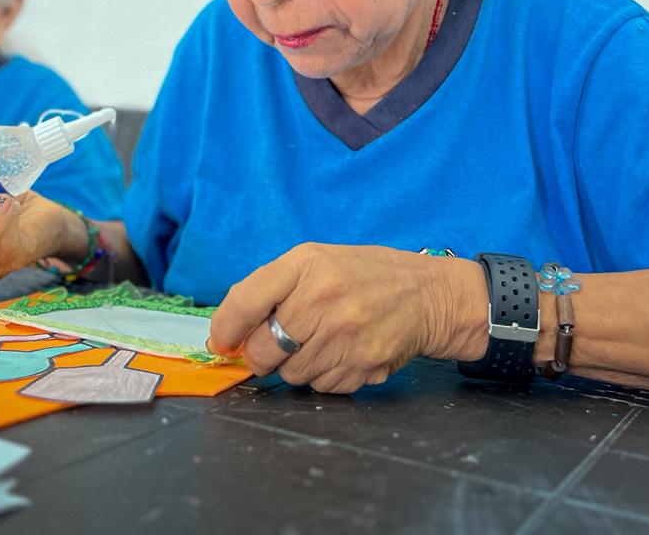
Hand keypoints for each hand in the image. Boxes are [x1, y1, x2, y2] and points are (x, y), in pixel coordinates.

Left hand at [207, 243, 487, 393]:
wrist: (427, 295)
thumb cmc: (364, 276)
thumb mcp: (317, 261)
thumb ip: (271, 288)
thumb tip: (228, 330)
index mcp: (306, 265)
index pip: (245, 302)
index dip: (225, 329)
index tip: (221, 342)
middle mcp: (323, 298)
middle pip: (261, 350)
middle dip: (261, 354)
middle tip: (277, 345)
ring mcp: (344, 335)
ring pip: (289, 375)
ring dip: (296, 366)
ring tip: (320, 342)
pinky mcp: (362, 365)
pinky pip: (320, 388)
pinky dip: (323, 377)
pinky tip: (341, 354)